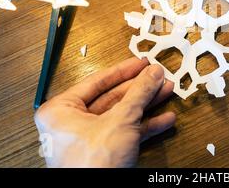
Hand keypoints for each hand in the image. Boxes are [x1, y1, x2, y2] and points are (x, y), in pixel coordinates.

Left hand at [34, 57, 175, 166]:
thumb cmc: (92, 164)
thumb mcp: (120, 120)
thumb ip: (138, 93)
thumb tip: (152, 74)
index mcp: (61, 111)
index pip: (96, 81)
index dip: (123, 70)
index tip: (141, 63)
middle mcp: (72, 124)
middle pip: (113, 98)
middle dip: (140, 88)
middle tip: (157, 77)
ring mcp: (89, 140)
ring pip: (122, 115)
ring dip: (147, 105)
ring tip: (166, 92)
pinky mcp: (104, 153)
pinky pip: (127, 133)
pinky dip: (146, 126)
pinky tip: (164, 119)